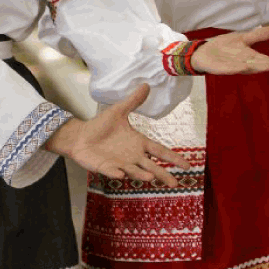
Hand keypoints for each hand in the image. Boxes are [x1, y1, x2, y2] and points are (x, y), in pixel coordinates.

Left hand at [43, 85, 189, 185]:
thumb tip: (146, 85)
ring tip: (151, 177)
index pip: (160, 151)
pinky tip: (120, 175)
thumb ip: (133, 101)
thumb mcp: (118, 111)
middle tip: (174, 184)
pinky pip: (112, 171)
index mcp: (139, 143)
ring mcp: (119, 163)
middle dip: (163, 175)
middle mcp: (132, 156)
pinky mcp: (105, 167)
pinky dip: (115, 173)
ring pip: (133, 171)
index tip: (187, 165)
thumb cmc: (100, 126)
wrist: (80, 135)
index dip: (173, 158)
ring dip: (141, 175)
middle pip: (151, 167)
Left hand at [189, 26, 268, 75]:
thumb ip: (257, 35)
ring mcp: (230, 66)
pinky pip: (228, 69)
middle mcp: (242, 62)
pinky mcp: (219, 68)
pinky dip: (235, 68)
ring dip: (254, 67)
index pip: (263, 59)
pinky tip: (243, 67)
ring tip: (266, 67)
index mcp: (248, 56)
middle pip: (255, 64)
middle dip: (265, 65)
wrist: (202, 52)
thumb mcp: (242, 38)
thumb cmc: (224, 47)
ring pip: (244, 67)